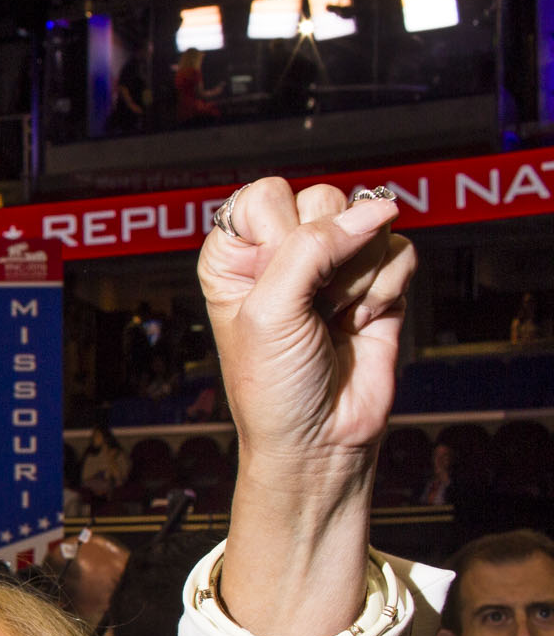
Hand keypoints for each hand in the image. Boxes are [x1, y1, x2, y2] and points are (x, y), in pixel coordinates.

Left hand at [201, 179, 413, 486]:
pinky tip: (361, 320)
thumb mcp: (270, 311)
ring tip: (333, 316)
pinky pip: (399, 249)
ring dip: (356, 276)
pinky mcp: (376, 283)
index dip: (279, 231)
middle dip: (323, 254)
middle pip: (321, 199)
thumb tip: (374, 209)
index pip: (264, 195)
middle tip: (310, 303)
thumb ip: (312, 249)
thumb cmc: (273, 386)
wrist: (319, 440)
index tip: (274, 280)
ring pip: (365, 221)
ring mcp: (332, 266)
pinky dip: (387, 286)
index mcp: (236, 255)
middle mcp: (282, 254)